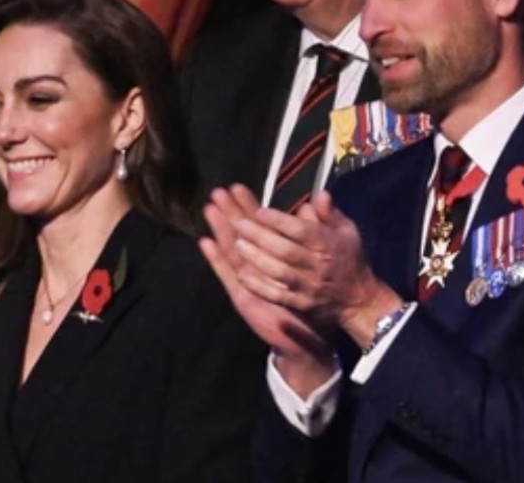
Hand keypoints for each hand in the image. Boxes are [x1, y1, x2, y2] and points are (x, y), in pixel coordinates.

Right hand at [200, 185, 332, 360]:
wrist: (309, 336)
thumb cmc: (314, 299)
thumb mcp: (319, 263)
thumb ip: (315, 233)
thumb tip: (311, 205)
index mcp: (275, 254)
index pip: (260, 225)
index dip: (249, 206)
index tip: (239, 187)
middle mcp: (258, 263)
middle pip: (241, 233)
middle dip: (230, 211)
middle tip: (218, 190)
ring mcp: (248, 279)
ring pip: (232, 248)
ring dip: (220, 229)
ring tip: (209, 208)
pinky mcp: (242, 295)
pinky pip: (228, 275)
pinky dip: (216, 259)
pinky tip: (205, 242)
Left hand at [229, 190, 400, 329]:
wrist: (358, 298)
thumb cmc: (349, 258)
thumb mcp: (347, 231)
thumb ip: (330, 213)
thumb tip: (319, 194)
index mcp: (328, 244)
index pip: (301, 230)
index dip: (278, 221)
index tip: (259, 211)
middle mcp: (317, 265)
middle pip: (285, 250)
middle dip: (259, 236)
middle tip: (239, 223)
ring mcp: (308, 287)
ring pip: (278, 272)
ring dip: (256, 258)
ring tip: (237, 244)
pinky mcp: (301, 304)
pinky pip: (277, 296)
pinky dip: (259, 286)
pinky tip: (242, 275)